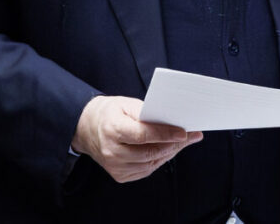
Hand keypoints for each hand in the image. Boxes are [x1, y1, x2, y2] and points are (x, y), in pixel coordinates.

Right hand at [71, 95, 202, 182]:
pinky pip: (146, 170)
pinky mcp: (120, 176)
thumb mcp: (126, 104)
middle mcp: (111, 152)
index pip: (142, 135)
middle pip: (149, 152)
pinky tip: (168, 150)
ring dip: (170, 153)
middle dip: (173, 144)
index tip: (183, 132)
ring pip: (151, 163)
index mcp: (112, 129)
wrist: (88, 129)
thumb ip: (147, 112)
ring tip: (183, 142)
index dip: (164, 134)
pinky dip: (160, 160)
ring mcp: (115, 167)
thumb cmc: (110, 113)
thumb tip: (171, 120)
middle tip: (192, 135)